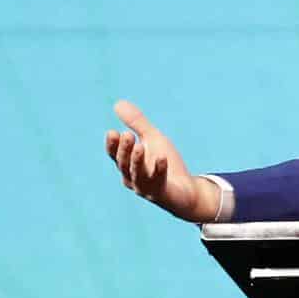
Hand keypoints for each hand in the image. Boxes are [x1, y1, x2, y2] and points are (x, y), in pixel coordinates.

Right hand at [104, 99, 220, 222]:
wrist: (186, 190)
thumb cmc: (165, 164)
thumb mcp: (152, 139)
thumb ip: (137, 123)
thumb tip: (117, 103)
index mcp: (128, 165)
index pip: (115, 155)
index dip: (113, 146)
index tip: (112, 132)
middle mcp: (133, 179)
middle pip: (124, 165)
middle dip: (125, 150)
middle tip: (127, 135)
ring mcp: (146, 188)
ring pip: (138, 175)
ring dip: (137, 161)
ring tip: (139, 146)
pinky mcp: (162, 194)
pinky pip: (159, 182)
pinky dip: (160, 170)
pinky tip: (162, 158)